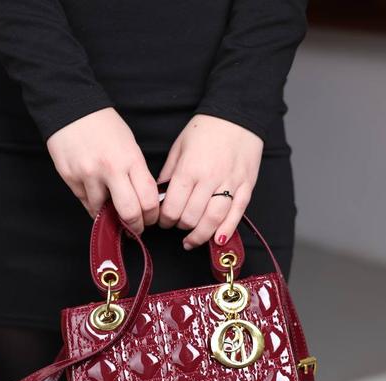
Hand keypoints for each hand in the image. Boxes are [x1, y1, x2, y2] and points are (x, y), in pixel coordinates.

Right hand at [46, 107, 159, 233]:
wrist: (70, 107)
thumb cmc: (104, 125)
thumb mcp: (129, 144)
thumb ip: (136, 172)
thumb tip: (142, 200)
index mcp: (130, 159)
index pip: (148, 200)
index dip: (151, 216)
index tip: (150, 219)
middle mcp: (110, 170)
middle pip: (129, 213)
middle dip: (135, 226)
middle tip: (135, 227)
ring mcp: (88, 175)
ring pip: (103, 212)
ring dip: (110, 216)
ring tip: (113, 211)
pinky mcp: (70, 179)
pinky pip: (85, 203)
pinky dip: (94, 206)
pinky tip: (98, 200)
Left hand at [157, 114, 262, 248]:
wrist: (238, 113)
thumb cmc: (206, 129)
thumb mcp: (179, 147)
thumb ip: (169, 173)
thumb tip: (160, 196)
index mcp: (189, 169)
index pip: (172, 207)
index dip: (165, 220)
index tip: (163, 220)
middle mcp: (209, 179)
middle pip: (191, 217)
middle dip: (180, 226)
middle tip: (177, 225)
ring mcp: (230, 184)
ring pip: (213, 220)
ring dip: (200, 236)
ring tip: (191, 240)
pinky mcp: (246, 186)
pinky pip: (236, 214)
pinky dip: (226, 231)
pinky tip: (216, 240)